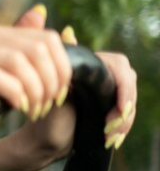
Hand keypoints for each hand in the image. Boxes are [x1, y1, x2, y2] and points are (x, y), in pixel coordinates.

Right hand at [0, 5, 70, 123]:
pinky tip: (17, 106)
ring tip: (33, 111)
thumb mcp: (14, 79)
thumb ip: (29, 48)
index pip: (45, 39)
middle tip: (46, 107)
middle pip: (34, 49)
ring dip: (33, 89)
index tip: (60, 95)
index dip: (62, 68)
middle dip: (48, 82)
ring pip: (15, 60)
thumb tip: (40, 10)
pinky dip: (10, 91)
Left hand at [10, 13, 136, 163]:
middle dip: (125, 106)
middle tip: (111, 125)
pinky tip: (112, 139)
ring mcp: (108, 94)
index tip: (119, 108)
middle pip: (128, 82)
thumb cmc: (41, 110)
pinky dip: (122, 128)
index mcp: (90, 66)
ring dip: (124, 121)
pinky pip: (126, 116)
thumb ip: (60, 64)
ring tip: (109, 137)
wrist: (41, 138)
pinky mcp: (109, 111)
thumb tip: (68, 31)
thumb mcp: (48, 87)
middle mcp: (102, 76)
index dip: (123, 87)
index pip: (118, 65)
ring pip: (129, 102)